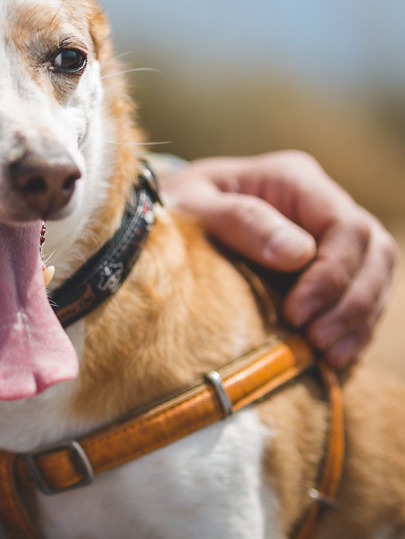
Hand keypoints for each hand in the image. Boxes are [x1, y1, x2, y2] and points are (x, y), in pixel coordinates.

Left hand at [160, 150, 397, 366]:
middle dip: (352, 302)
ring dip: (358, 320)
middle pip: (372, 251)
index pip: (344, 225)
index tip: (298, 313)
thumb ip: (241, 221)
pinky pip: (361, 296)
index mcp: (293, 180)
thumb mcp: (193, 208)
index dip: (332, 274)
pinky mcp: (324, 268)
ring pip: (375, 275)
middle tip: (317, 342)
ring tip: (330, 357)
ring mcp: (327, 236)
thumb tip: (298, 253)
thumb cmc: (173, 208)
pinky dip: (354, 328)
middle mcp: (319, 204)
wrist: (164, 218)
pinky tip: (335, 358)